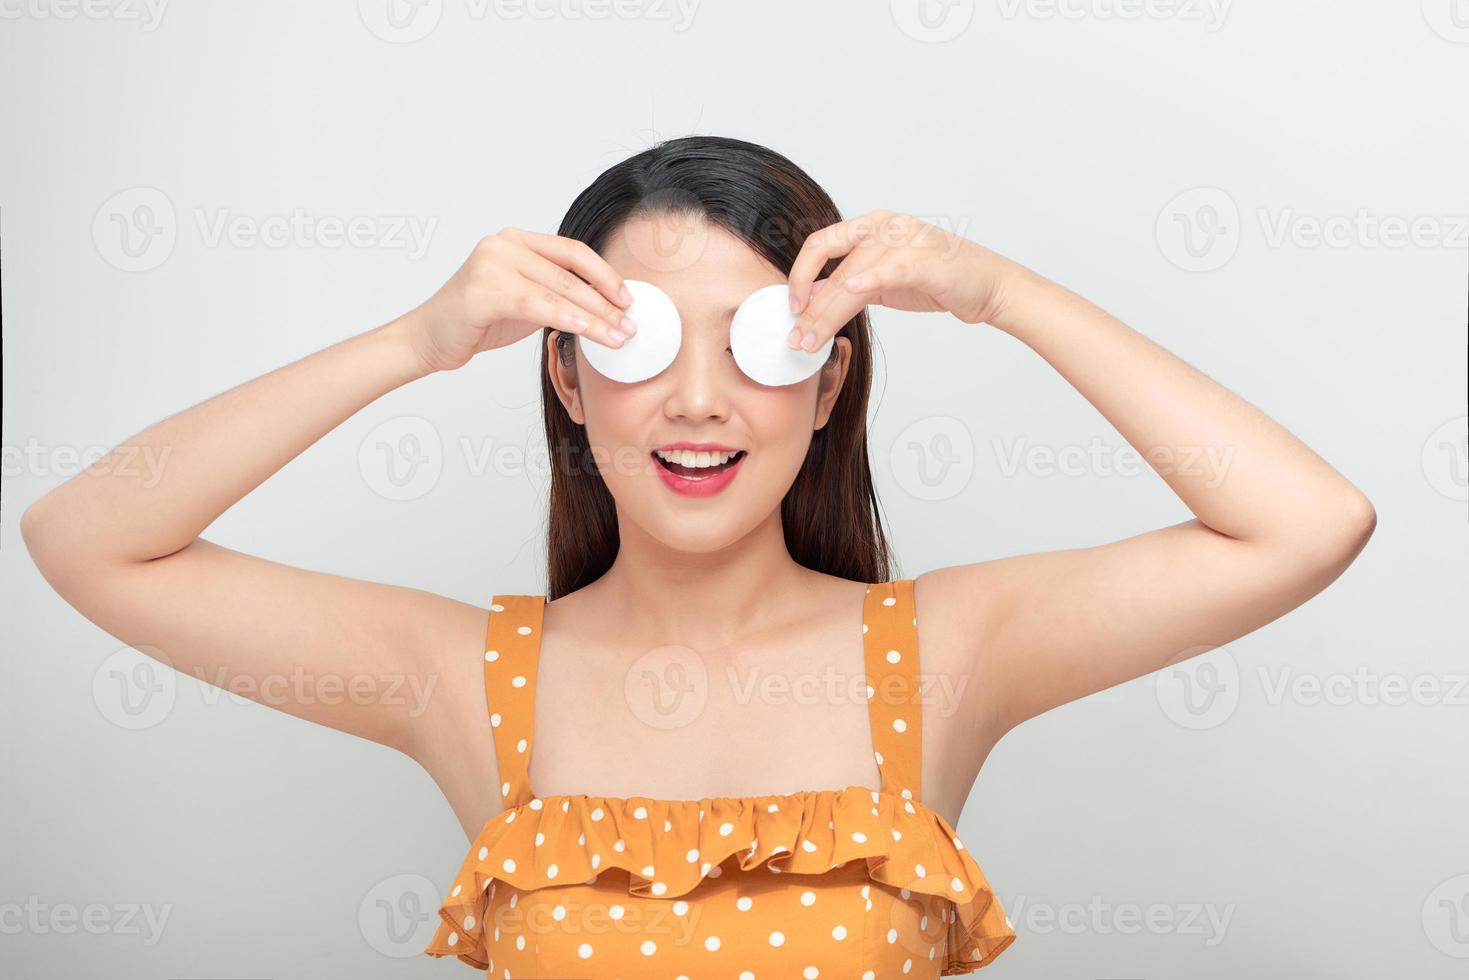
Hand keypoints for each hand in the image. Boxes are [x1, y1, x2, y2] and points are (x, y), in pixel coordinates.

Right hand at [404, 228, 634, 372]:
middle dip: (606, 302)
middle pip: (570, 272)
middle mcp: (503, 244)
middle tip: (630, 324)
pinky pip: (538, 305)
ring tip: (618, 336)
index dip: (605, 274)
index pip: (573, 252)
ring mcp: (491, 263)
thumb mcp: (526, 301)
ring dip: (595, 316)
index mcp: (517, 240)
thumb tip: (606, 306)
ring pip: (559, 290)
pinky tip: (590, 333)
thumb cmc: (477, 321)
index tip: (629, 299)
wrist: (428, 338)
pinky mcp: (483, 290)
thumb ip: (557, 293)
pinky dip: (569, 319)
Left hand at [784, 209, 1019, 349]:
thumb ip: (847, 286)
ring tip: (812, 340)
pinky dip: (868, 278)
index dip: (799, 276)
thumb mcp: (881, 282)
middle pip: (831, 263)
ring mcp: (905, 239)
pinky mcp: (925, 260)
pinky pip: (889, 267)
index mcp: (871, 226)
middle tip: (795, 338)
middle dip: (808, 305)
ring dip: (828, 311)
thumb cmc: (936, 281)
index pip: (820, 244)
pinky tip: (852, 292)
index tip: (791, 309)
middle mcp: (884, 226)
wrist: (987, 286)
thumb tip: (809, 300)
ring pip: (852, 275)